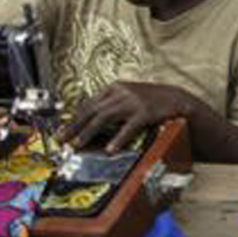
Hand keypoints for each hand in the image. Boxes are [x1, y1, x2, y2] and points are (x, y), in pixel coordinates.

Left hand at [60, 82, 189, 153]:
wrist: (176, 99)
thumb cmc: (150, 101)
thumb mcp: (128, 97)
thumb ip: (110, 105)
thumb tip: (88, 120)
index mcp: (115, 87)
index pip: (88, 103)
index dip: (73, 117)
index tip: (62, 129)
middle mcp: (121, 92)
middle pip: (92, 110)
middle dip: (74, 126)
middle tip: (61, 139)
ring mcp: (133, 101)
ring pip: (104, 117)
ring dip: (88, 132)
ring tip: (78, 144)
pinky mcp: (145, 112)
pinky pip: (128, 127)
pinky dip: (117, 139)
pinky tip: (110, 149)